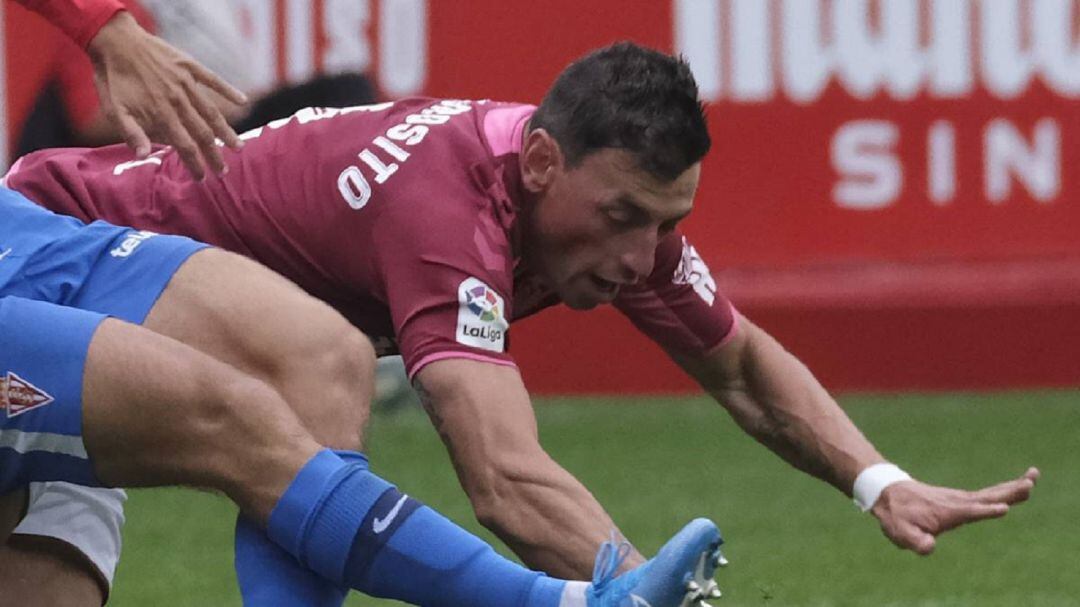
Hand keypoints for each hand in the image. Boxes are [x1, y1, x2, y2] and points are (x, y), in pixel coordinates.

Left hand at [87, 12, 247, 178]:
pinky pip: (214, 80)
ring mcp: (186, 83)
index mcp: (160, 114)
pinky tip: (243, 101)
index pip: (184, 145)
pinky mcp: (190, 66)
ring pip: (212, 112)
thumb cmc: (111, 78)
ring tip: (239, 147)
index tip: (202, 178)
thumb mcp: (113, 109)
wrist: (113, 40)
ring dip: (227, 132)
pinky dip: (229, 90)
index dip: (195, 164)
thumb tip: (143, 156)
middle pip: (203, 133)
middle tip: (224, 172)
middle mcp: (178, 100)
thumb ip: (131, 133)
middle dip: (215, 155)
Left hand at [871, 467, 1038, 553]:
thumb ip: (915, 541)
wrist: (888, 494)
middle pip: (988, 496)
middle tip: (1031, 482)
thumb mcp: (900, 533)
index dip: (986, 511)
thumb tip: (930, 547)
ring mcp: (961, 498)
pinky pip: (987, 494)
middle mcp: (958, 502)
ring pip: (991, 492)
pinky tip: (1017, 487)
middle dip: (1010, 491)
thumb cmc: (896, 516)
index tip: (1004, 508)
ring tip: (1033, 477)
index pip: (970, 511)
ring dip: (1013, 487)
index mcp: (947, 511)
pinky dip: (1004, 490)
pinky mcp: (962, 499)